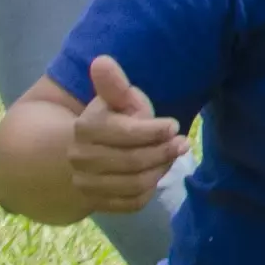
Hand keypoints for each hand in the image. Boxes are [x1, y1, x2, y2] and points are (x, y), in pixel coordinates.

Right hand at [57, 55, 183, 214]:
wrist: (83, 155)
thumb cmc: (110, 120)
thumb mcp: (115, 100)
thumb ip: (114, 84)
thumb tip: (102, 60)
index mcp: (86, 128)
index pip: (126, 133)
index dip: (154, 131)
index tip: (173, 125)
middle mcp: (81, 158)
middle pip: (133, 161)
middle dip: (163, 152)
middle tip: (183, 143)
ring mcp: (86, 184)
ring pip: (134, 184)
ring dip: (160, 170)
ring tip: (172, 156)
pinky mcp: (97, 203)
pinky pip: (132, 203)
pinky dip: (150, 190)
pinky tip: (157, 174)